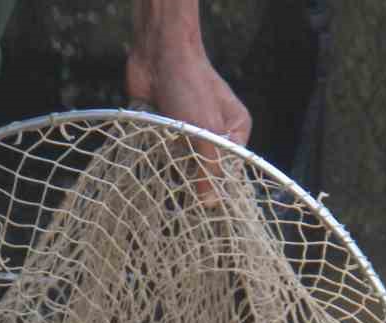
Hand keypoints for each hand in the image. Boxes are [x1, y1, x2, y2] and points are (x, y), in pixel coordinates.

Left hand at [125, 17, 252, 200]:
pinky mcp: (164, 127)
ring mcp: (187, 130)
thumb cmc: (190, 86)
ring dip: (169, 165)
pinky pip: (160, 151)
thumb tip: (210, 203)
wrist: (158, 53)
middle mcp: (213, 132)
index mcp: (234, 130)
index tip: (203, 205)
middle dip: (190, 177)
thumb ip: (208, 168)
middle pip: (203, 168)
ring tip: (164, 169)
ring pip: (179, 162)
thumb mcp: (205, 131)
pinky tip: (150, 156)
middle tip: (180, 193)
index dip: (216, 186)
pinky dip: (154, 155)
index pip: (229, 169)